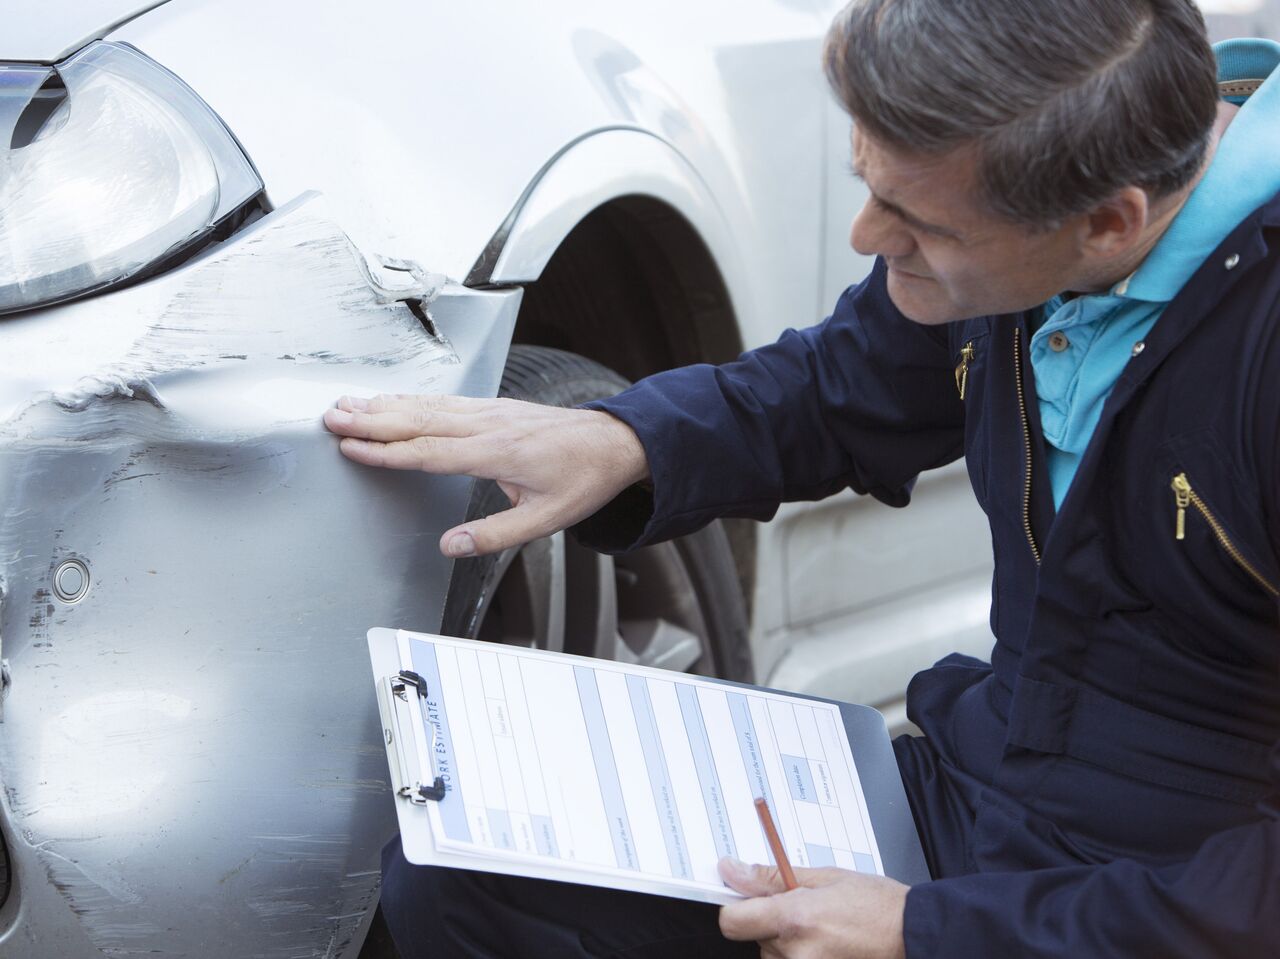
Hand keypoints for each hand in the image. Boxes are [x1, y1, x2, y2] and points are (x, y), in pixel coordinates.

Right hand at [322, 394, 649, 556]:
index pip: (428, 452)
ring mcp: (490, 411)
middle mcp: (488, 425)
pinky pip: (444, 401)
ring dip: (384, 405)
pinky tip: (392, 400)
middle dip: (371, 420)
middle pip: (418, 420)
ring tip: (347, 404)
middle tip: (331, 418)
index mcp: (496, 452)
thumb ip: (494, 534)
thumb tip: (450, 547)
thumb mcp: (545, 519)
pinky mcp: (494, 407)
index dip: (386, 451)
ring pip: (427, 406)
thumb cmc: (584, 478)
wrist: (615, 442)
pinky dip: (411, 399)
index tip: (352, 448)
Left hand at [718, 857, 907, 958]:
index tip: (745, 901)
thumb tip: (733, 871)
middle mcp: (797, 953)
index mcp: (796, 919)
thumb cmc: (877, 905)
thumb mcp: (824, 877)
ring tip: (823, 930)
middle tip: (807, 912)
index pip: (732, 922)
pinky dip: (802, 956)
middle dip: (773, 923)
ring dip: (789, 944)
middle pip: (756, 938)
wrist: (914, 935)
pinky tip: (828, 946)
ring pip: (775, 956)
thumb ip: (771, 877)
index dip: (736, 909)